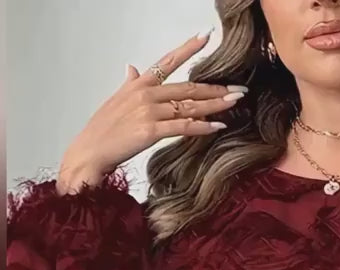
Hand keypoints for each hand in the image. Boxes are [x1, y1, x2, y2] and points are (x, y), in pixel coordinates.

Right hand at [58, 30, 245, 191]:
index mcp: (139, 84)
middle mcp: (145, 94)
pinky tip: (218, 126)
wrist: (90, 152)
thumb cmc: (103, 131)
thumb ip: (129, 83)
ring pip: (189, 106)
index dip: (188, 48)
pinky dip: (203, 127)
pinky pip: (183, 127)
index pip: (167, 61)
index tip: (206, 37)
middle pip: (187, 88)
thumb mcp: (116, 100)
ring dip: (215, 105)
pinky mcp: (150, 131)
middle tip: (239, 89)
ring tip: (235, 103)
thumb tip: (132, 67)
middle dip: (216, 88)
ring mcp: (148, 112)